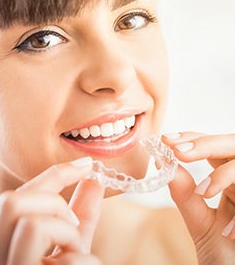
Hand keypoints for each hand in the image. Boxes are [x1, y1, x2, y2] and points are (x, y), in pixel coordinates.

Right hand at [0, 157, 103, 264]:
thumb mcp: (72, 252)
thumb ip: (80, 217)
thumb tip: (93, 180)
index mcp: (1, 247)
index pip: (19, 196)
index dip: (54, 174)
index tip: (85, 163)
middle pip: (11, 201)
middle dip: (52, 201)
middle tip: (72, 224)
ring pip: (32, 224)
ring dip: (66, 232)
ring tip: (76, 253)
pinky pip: (63, 262)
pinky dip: (82, 262)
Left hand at [162, 132, 234, 264]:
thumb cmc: (224, 254)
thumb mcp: (199, 223)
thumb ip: (183, 194)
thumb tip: (162, 162)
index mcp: (227, 181)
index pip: (211, 148)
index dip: (191, 138)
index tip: (166, 139)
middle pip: (233, 146)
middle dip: (206, 144)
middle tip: (178, 150)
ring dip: (225, 174)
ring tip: (203, 191)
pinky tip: (228, 231)